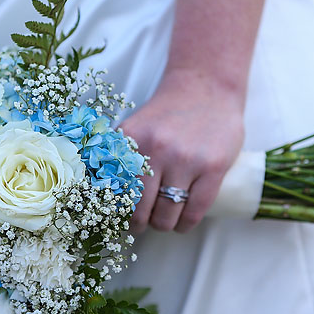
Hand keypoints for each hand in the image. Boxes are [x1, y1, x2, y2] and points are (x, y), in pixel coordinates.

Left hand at [119, 68, 244, 233]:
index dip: (117, 212)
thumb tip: (99, 195)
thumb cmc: (169, 114)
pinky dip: (185, 224)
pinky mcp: (213, 167)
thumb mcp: (137, 128)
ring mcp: (186, 159)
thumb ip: (120, 156)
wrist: (207, 87)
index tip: (120, 218)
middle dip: (140, 224)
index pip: (116, 192)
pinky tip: (182, 224)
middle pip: (140, 209)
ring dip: (163, 225)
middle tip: (142, 225)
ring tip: (164, 222)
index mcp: (131, 141)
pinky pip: (194, 210)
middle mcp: (156, 150)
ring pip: (167, 214)